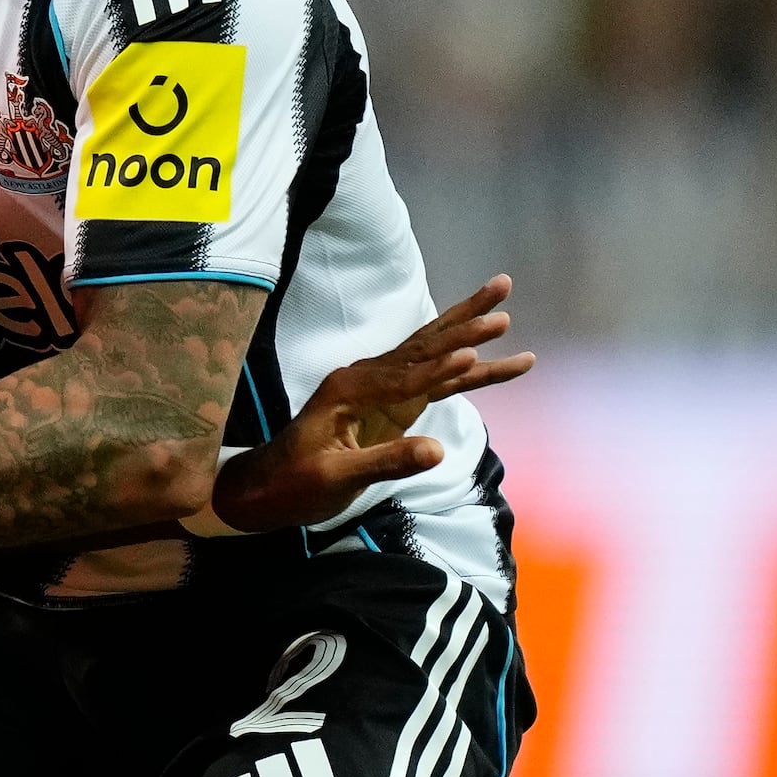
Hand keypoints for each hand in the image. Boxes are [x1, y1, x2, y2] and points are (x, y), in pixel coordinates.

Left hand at [209, 274, 534, 532]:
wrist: (270, 487)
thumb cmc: (295, 483)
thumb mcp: (335, 478)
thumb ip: (385, 462)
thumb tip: (436, 451)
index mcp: (348, 388)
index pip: (403, 377)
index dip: (438, 370)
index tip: (472, 357)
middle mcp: (366, 377)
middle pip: (424, 344)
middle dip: (464, 321)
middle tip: (500, 289)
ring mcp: (382, 387)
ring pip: (433, 354)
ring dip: (469, 334)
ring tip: (506, 312)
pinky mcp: (394, 402)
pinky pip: (437, 382)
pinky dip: (467, 373)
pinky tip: (498, 362)